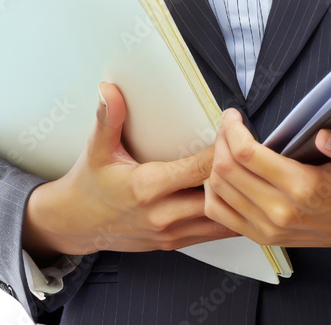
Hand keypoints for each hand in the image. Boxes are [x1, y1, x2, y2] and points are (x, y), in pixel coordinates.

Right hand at [22, 83, 238, 260]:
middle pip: (217, 195)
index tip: (233, 129)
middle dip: (238, 173)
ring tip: (252, 175)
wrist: (77, 225)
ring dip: (238, 198)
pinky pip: (212, 233)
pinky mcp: (175, 242)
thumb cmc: (90, 184)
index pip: (200, 168)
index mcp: (147, 187)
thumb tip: (108, 89)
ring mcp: (171, 233)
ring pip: (221, 220)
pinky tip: (239, 198)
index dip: (222, 149)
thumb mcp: (96, 149)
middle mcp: (163, 214)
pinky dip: (230, 215)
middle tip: (253, 150)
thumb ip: (107, 118)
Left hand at [204, 109, 330, 253]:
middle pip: (226, 171)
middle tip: (230, 124)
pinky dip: (213, 191)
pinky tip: (225, 172)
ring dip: (215, 162)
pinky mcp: (264, 237)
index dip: (232, 129)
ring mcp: (269, 228)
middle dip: (221, 139)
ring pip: (218, 191)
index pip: (246, 155)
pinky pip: (221, 214)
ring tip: (228, 143)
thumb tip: (324, 136)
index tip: (234, 115)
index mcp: (304, 188)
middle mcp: (281, 212)